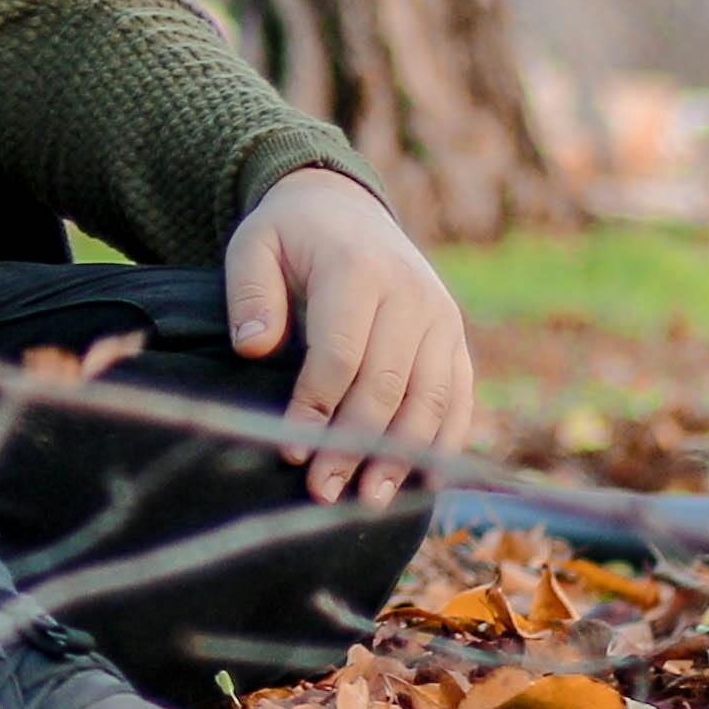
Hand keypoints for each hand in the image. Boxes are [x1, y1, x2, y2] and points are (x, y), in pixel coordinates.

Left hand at [220, 165, 471, 504]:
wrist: (346, 207)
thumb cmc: (292, 236)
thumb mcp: (254, 245)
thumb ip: (250, 293)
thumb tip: (253, 347)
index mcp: (359, 270)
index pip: (340, 353)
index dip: (317, 407)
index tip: (290, 449)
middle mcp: (411, 295)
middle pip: (387, 385)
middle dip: (355, 444)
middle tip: (324, 492)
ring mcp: (441, 318)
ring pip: (430, 398)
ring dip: (403, 455)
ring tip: (372, 500)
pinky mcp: (454, 338)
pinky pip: (458, 396)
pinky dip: (445, 441)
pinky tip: (423, 481)